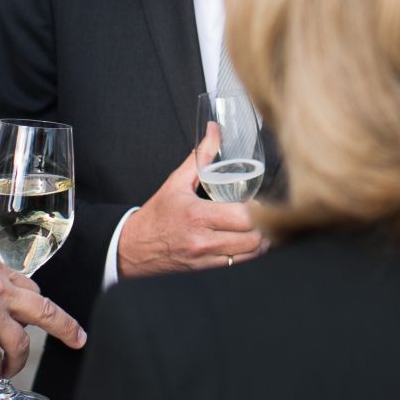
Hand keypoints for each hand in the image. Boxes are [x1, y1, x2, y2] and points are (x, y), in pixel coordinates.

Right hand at [117, 131, 265, 277]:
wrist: (133, 246)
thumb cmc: (156, 214)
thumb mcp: (176, 181)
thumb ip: (200, 156)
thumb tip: (214, 131)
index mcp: (197, 214)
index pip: (243, 216)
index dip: (258, 209)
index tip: (258, 201)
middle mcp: (203, 239)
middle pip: (251, 236)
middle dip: (265, 224)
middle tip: (265, 213)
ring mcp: (206, 256)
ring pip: (249, 253)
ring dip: (262, 240)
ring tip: (263, 228)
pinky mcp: (206, 268)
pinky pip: (238, 263)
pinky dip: (250, 253)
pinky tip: (250, 241)